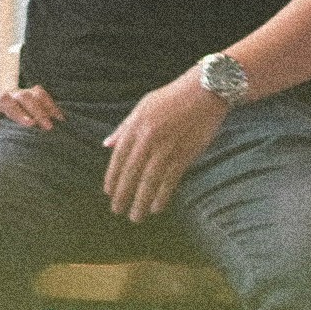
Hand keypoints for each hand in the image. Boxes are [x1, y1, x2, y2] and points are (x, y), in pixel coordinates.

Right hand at [0, 85, 61, 139]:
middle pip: (24, 95)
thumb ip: (33, 127)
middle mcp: (5, 99)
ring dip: (17, 111)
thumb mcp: (15, 127)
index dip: (49, 104)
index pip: (37, 94)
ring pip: (3, 98)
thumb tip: (59, 135)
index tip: (61, 121)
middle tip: (48, 128)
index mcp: (18, 100)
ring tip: (28, 124)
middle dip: (38, 110)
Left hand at [101, 74, 229, 221]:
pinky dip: (162, 195)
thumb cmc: (172, 97)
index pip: (119, 158)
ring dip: (141, 201)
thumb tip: (106, 145)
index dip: (112, 178)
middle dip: (123, 195)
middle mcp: (149, 138)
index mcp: (136, 126)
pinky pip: (170, 179)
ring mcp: (167, 147)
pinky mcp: (185, 154)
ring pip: (150, 180)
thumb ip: (124, 127)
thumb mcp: (143, 106)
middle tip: (117, 211)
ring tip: (135, 217)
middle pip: (132, 173)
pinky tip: (156, 207)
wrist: (204, 92)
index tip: (109, 194)